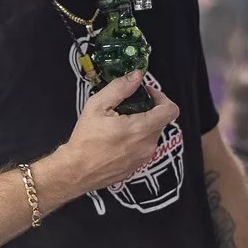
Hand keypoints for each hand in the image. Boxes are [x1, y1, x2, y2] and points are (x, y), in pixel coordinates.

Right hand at [57, 71, 179, 191]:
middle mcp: (148, 144)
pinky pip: (143, 147)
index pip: (171, 110)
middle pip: (160, 121)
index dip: (162, 97)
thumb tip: (136, 76)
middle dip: (147, 111)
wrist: (76, 171)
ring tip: (118, 124)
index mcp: (141, 128)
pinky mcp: (138, 166)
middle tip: (125, 107)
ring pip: (151, 134)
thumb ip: (120, 88)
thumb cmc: (85, 139)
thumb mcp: (97, 106)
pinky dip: (135, 140)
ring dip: (140, 126)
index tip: (147, 94)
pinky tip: (116, 140)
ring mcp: (144, 158)